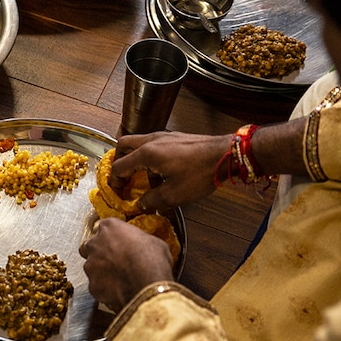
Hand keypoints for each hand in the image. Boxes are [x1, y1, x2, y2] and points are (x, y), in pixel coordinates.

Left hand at [79, 218, 173, 310]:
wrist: (147, 284)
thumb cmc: (152, 259)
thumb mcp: (153, 242)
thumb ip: (140, 241)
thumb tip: (144, 247)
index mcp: (110, 227)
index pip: (105, 227)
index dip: (112, 236)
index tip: (119, 242)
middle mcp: (95, 243)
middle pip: (90, 245)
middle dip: (99, 252)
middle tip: (113, 260)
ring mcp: (90, 265)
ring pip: (91, 267)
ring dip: (101, 271)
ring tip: (118, 279)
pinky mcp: (92, 285)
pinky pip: (96, 286)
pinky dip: (104, 289)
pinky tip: (117, 291)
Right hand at [111, 131, 228, 211]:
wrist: (226, 154)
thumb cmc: (200, 174)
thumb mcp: (174, 194)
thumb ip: (152, 200)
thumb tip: (140, 204)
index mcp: (146, 154)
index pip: (119, 165)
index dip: (114, 180)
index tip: (116, 191)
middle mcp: (151, 141)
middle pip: (123, 146)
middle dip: (119, 161)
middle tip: (123, 177)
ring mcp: (163, 136)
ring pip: (138, 143)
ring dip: (135, 159)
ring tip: (145, 178)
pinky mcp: (175, 137)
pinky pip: (153, 144)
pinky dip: (149, 156)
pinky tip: (162, 172)